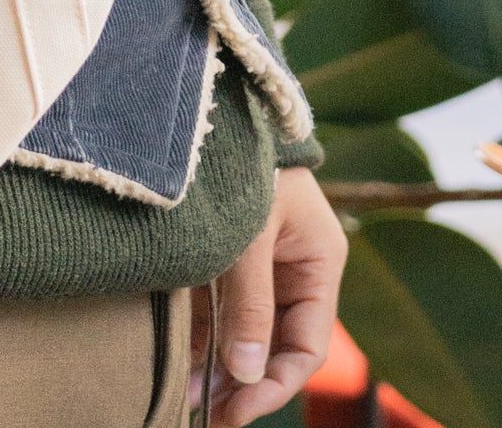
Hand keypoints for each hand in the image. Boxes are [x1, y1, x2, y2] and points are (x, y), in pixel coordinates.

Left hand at [192, 168, 347, 425]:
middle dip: (244, 384)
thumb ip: (249, 301)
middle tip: (209, 417)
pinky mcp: (226, 258)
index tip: (240, 408)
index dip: (275, 383)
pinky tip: (182, 367)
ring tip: (189, 402)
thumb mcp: (251, 234)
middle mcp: (293, 270)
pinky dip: (204, 339)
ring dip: (220, 368)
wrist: (216, 104)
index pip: (306, 344)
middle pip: (274, 345)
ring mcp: (259, 265)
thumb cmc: (246, 162)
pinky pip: (219, 310)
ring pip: (245, 333)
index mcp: (319, 263)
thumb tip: (245, 372)